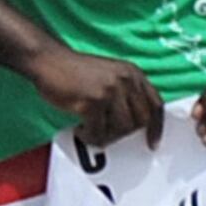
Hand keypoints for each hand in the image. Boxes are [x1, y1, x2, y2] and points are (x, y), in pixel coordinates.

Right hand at [26, 45, 161, 145]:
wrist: (49, 61)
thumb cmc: (76, 72)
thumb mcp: (110, 74)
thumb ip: (126, 92)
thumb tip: (136, 124)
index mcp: (133, 73)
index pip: (156, 104)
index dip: (156, 127)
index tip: (151, 144)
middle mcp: (126, 80)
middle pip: (140, 121)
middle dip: (123, 134)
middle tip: (106, 135)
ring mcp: (110, 90)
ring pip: (121, 130)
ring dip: (105, 136)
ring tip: (91, 131)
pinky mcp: (93, 101)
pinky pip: (99, 132)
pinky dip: (89, 136)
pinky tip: (80, 130)